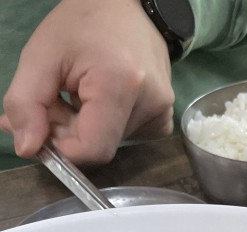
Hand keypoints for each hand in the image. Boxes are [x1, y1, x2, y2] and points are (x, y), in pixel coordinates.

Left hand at [0, 0, 175, 165]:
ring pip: (112, 143)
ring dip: (85, 127)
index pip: (93, 149)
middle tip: (53, 100)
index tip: (42, 127)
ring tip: (77, 93)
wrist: (128, 7)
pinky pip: (129, 137)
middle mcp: (151, 104)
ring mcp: (163, 112)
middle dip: (68, 132)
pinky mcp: (165, 117)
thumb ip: (26, 103)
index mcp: (120, 85)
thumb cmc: (83, 24)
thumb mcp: (41, 55)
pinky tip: (102, 100)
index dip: (62, 149)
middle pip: (100, 146)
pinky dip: (107, 126)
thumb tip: (28, 149)